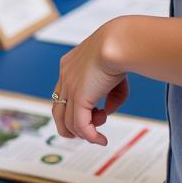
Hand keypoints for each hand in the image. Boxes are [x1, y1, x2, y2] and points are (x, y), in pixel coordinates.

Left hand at [51, 20, 129, 144]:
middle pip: (58, 110)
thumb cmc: (123, 50)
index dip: (75, 108)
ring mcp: (69, 87)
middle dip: (72, 126)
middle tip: (88, 133)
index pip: (63, 93)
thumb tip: (106, 110)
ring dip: (85, 132)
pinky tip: (100, 140)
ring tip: (99, 136)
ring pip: (67, 121)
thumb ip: (110, 92)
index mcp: (69, 64)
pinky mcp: (78, 98)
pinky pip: (80, 124)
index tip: (93, 114)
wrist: (119, 42)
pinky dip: (90, 136)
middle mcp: (65, 76)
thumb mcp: (115, 71)